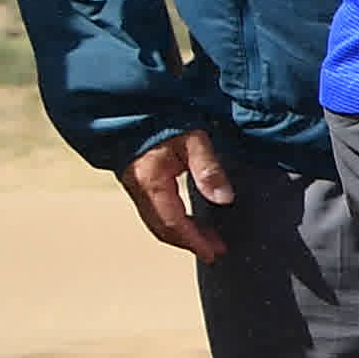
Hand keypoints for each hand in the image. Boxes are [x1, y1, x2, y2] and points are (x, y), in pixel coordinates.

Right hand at [117, 124, 241, 259]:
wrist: (134, 105)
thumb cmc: (165, 118)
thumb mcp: (194, 139)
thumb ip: (208, 169)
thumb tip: (224, 198)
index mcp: (151, 182)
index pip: (174, 223)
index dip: (194, 241)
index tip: (214, 252)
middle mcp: (139, 188)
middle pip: (163, 227)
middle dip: (189, 242)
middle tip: (215, 250)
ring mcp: (135, 185)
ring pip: (157, 221)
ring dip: (182, 233)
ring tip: (207, 239)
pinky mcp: (137, 180)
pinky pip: (154, 210)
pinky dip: (173, 221)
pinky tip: (190, 220)